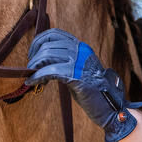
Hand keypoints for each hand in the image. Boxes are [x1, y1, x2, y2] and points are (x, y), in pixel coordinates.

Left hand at [26, 29, 141, 141]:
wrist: (111, 107)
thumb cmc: (94, 92)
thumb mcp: (79, 71)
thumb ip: (65, 63)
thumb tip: (43, 61)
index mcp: (82, 47)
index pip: (55, 34)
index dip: (38, 41)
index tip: (32, 54)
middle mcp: (81, 51)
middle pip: (48, 45)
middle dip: (34, 57)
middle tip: (30, 70)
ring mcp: (79, 62)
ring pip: (47, 55)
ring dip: (34, 67)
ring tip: (32, 78)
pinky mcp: (76, 76)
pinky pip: (50, 71)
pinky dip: (37, 77)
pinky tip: (32, 83)